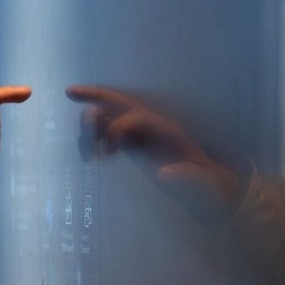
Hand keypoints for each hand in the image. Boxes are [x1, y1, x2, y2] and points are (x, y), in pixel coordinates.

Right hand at [65, 84, 243, 216]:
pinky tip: (89, 157)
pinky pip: (107, 136)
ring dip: (90, 126)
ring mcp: (142, 138)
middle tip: (70, 91)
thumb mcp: (210, 185)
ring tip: (85, 152)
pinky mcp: (134, 149)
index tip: (108, 153)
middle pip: (121, 103)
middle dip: (96, 94)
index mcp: (169, 133)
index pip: (136, 117)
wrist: (214, 193)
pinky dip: (92, 140)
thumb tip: (164, 173)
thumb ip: (191, 178)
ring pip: (110, 119)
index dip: (117, 128)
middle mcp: (153, 129)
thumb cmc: (214, 188)